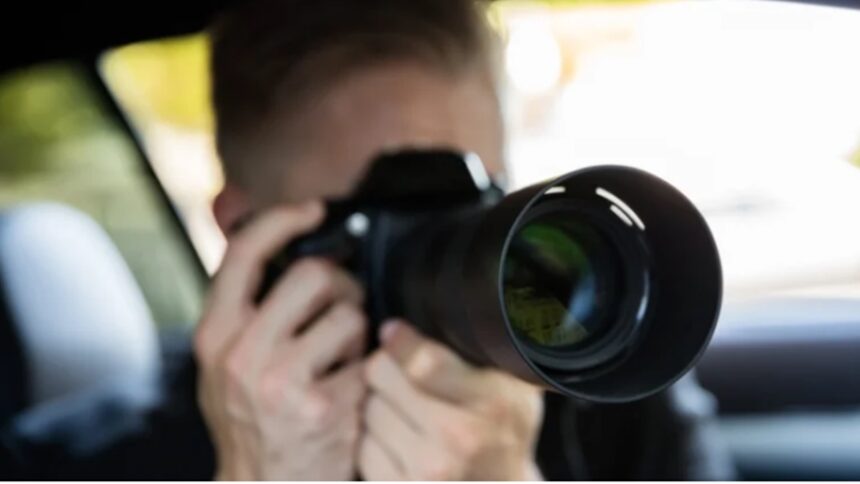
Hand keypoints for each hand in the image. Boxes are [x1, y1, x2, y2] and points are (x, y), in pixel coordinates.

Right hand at [194, 201, 368, 479]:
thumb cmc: (249, 417)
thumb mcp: (226, 357)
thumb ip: (239, 295)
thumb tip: (238, 211)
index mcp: (216, 334)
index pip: (245, 252)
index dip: (283, 218)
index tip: (313, 210)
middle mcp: (243, 354)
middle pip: (314, 274)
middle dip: (340, 286)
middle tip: (341, 307)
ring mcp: (283, 383)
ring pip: (351, 315)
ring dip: (358, 333)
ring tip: (342, 359)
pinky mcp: (327, 408)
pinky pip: (372, 358)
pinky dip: (372, 369)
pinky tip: (354, 389)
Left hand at [359, 321, 544, 480]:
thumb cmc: (503, 433)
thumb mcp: (513, 386)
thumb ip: (483, 348)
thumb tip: (437, 302)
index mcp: (491, 403)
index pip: (423, 360)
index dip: (400, 339)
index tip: (393, 330)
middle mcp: (459, 438)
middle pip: (382, 377)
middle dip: (386, 369)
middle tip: (402, 375)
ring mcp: (427, 471)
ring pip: (368, 409)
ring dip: (378, 404)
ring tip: (406, 410)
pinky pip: (362, 447)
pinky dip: (374, 440)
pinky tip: (400, 441)